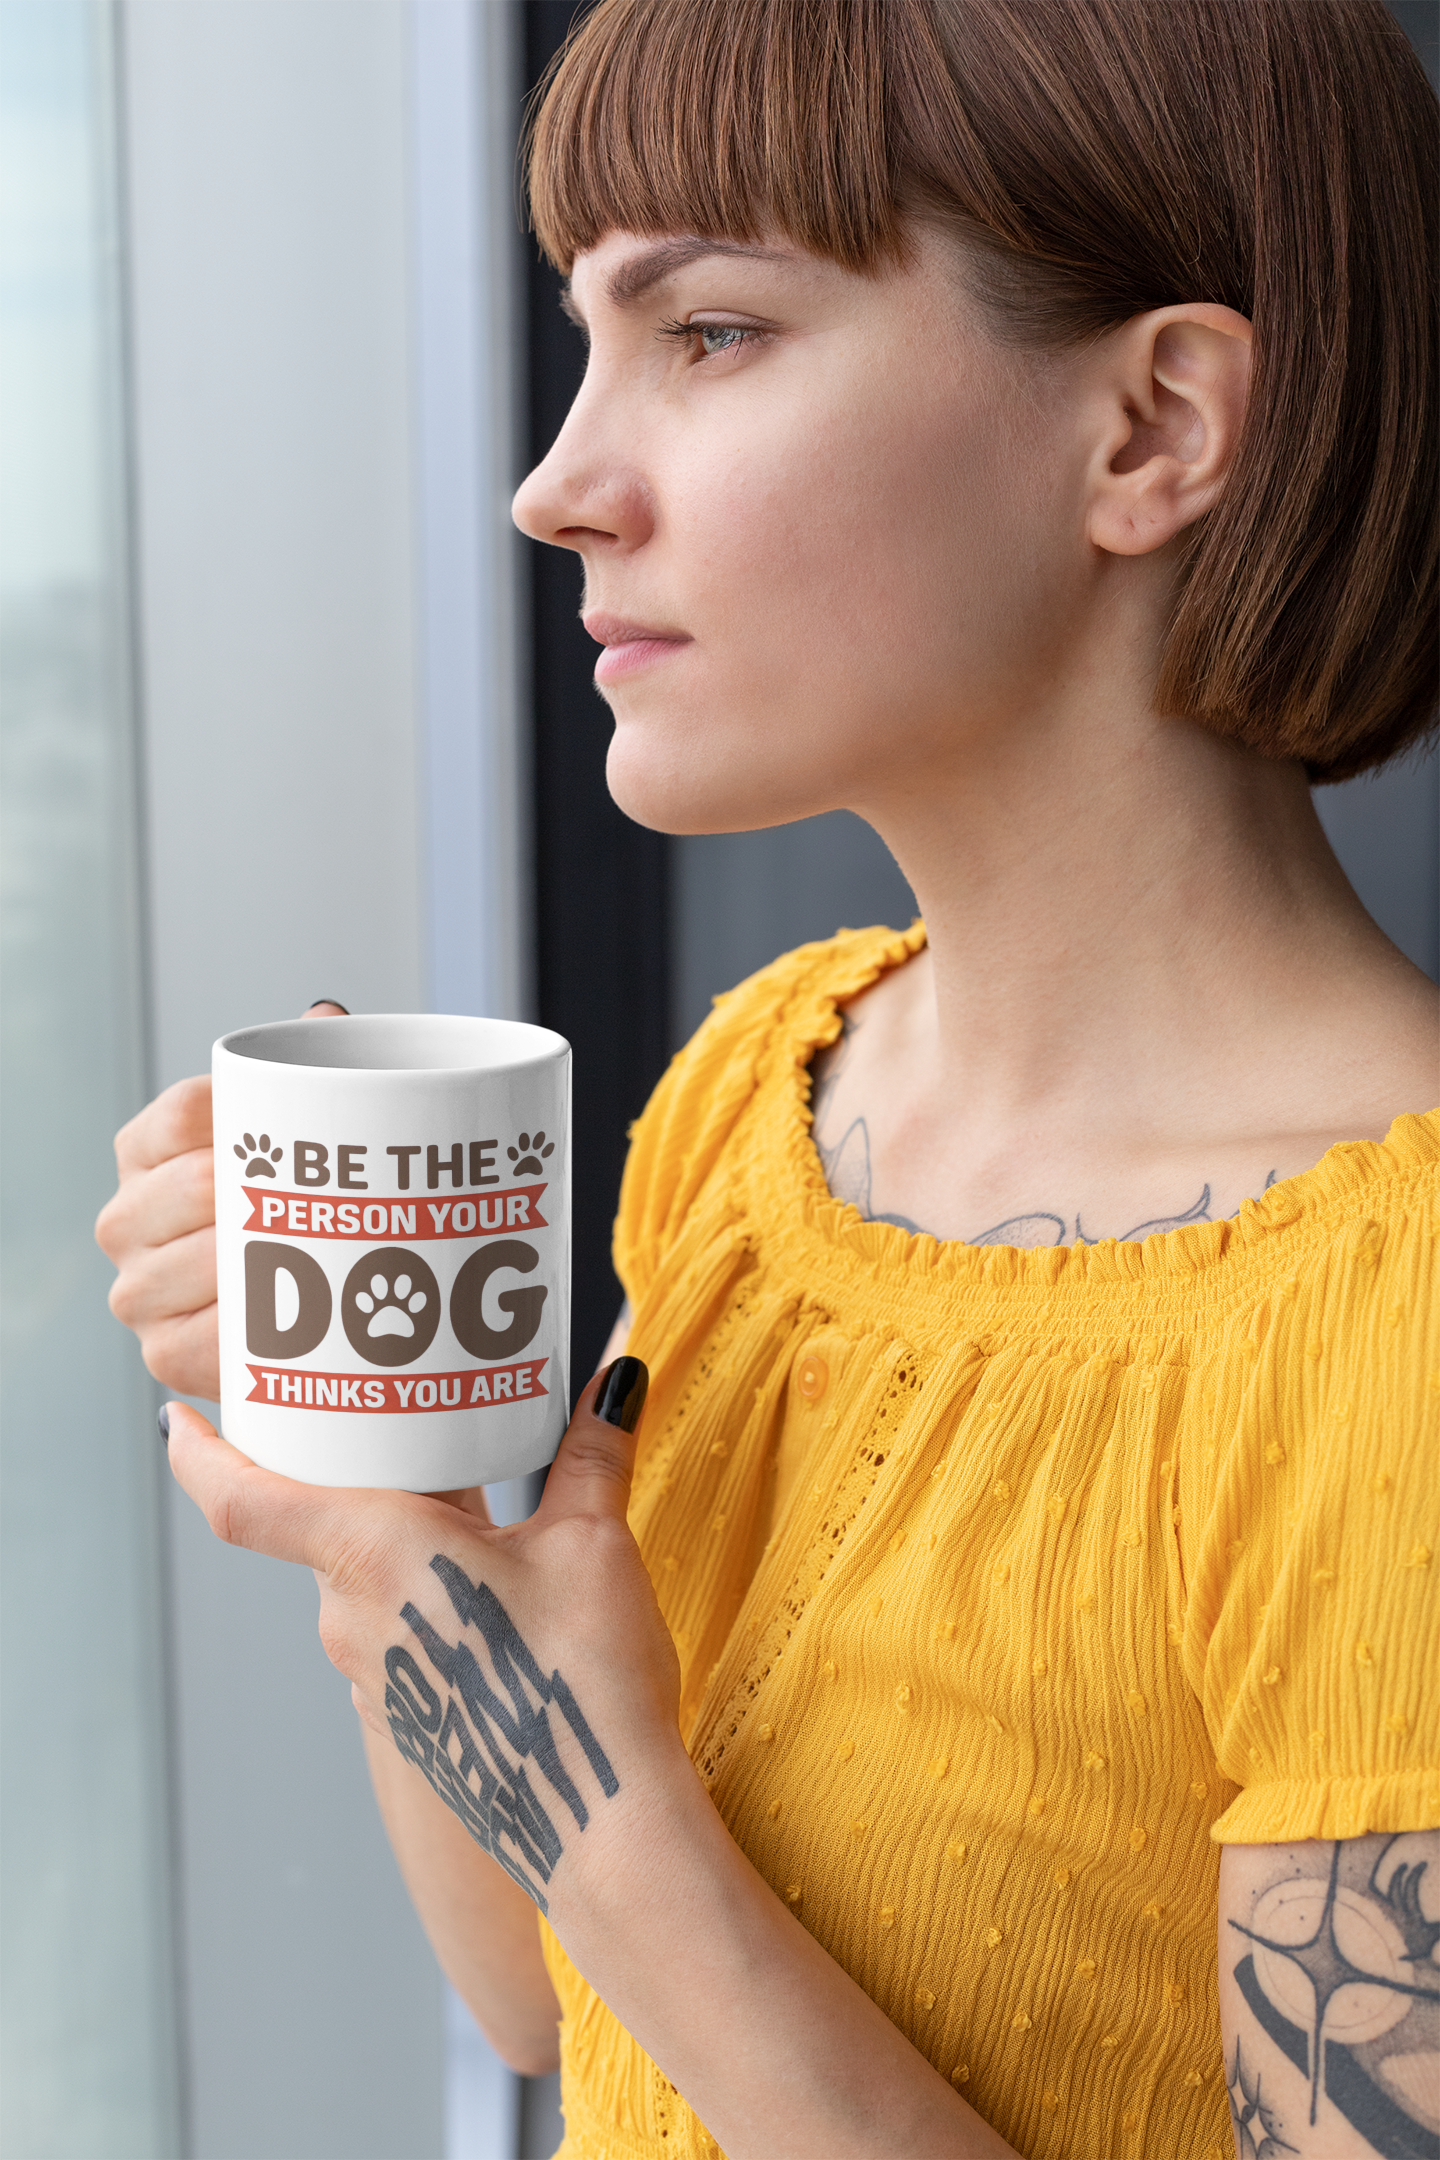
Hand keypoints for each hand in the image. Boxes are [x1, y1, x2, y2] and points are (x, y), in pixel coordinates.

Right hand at [96, 1001, 347, 1396]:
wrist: (299, 1315)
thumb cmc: (295, 1205)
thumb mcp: (296, 1138)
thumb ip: (308, 1074)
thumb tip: (325, 1016)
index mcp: (146, 1149)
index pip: (188, 1111)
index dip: (249, 1120)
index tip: (308, 1136)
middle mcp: (125, 1218)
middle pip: (196, 1184)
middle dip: (267, 1192)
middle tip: (335, 1199)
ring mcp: (137, 1290)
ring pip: (204, 1260)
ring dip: (268, 1260)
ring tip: (330, 1256)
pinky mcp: (163, 1353)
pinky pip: (209, 1338)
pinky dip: (258, 1331)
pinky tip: (299, 1322)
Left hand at [162, 1358, 683, 1916]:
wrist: (598, 1822)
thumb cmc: (578, 1679)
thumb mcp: (593, 1541)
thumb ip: (593, 1452)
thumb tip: (616, 1379)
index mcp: (371, 1552)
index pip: (242, 1499)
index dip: (200, 1454)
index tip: (179, 1419)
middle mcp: (349, 1614)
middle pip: (314, 1523)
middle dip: (350, 1472)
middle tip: (394, 1417)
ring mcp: (371, 1672)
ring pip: (359, 1575)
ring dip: (396, 1533)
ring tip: (465, 1493)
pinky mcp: (407, 1709)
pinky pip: (391, 1623)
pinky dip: (418, 1587)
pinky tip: (485, 1579)